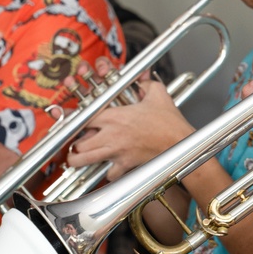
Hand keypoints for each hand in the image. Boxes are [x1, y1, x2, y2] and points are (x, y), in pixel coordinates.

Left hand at [65, 62, 193, 180]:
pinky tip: (109, 168)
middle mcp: (110, 135)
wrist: (180, 143)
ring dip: (79, 160)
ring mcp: (116, 152)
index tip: (74, 123)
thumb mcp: (158, 94)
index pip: (82, 118)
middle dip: (72, 145)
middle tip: (74, 144)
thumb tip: (143, 78)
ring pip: (84, 160)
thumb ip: (146, 84)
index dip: (74, 121)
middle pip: (77, 144)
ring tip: (78, 159)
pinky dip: (106, 173)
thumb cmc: (169, 122)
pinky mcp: (125, 166)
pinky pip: (108, 175)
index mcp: (114, 117)